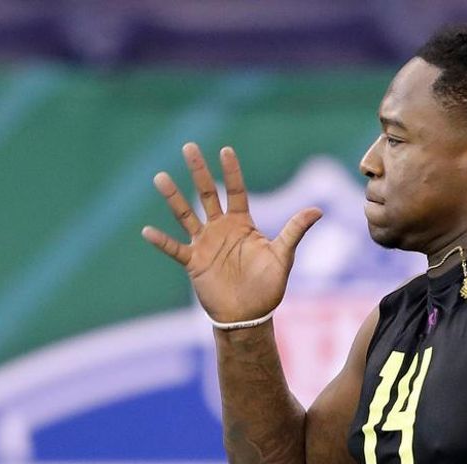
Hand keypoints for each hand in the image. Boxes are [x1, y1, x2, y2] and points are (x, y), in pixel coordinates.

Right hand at [141, 143, 321, 322]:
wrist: (250, 314)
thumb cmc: (268, 285)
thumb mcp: (283, 255)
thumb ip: (295, 231)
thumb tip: (318, 210)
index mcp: (243, 224)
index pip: (236, 191)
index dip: (232, 171)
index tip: (226, 150)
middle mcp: (221, 229)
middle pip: (207, 194)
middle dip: (199, 171)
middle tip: (189, 146)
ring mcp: (205, 244)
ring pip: (186, 215)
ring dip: (173, 197)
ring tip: (160, 177)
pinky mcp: (194, 262)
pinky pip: (174, 249)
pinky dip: (162, 241)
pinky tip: (147, 231)